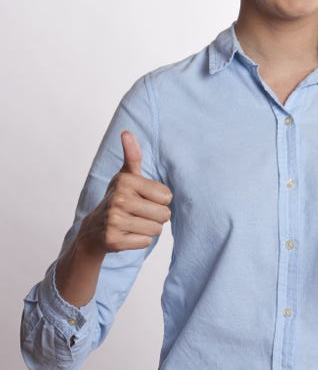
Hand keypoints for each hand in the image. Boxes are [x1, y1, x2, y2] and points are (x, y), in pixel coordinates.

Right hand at [78, 131, 172, 253]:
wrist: (93, 229)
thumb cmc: (118, 198)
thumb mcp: (125, 175)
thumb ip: (132, 155)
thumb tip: (126, 132)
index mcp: (126, 181)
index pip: (167, 196)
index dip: (160, 200)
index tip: (144, 198)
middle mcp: (119, 199)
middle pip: (164, 214)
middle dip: (157, 216)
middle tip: (140, 213)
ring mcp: (114, 221)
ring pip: (156, 229)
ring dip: (149, 229)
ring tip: (134, 223)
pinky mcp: (113, 241)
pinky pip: (145, 241)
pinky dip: (140, 240)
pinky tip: (127, 234)